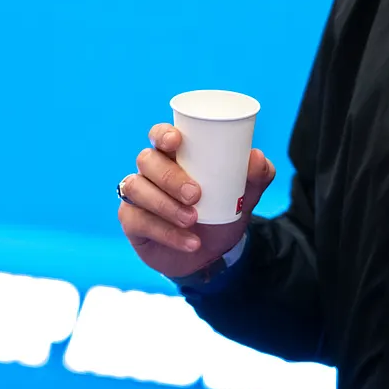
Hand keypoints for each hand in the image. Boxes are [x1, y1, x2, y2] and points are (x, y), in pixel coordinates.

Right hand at [117, 122, 276, 278]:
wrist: (213, 255)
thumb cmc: (221, 213)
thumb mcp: (244, 196)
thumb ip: (256, 176)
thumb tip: (256, 157)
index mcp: (175, 155)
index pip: (160, 134)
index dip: (162, 134)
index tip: (175, 142)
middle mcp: (152, 171)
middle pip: (147, 160)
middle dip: (169, 176)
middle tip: (195, 195)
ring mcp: (138, 195)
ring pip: (136, 188)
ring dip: (164, 205)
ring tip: (192, 220)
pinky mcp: (131, 221)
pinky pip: (137, 221)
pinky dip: (165, 233)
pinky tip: (190, 242)